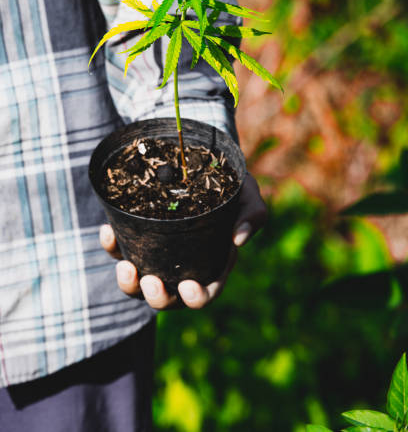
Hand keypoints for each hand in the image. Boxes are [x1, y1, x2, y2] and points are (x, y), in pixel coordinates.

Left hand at [99, 172, 266, 309]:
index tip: (188, 286)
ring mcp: (157, 253)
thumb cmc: (231, 185)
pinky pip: (120, 250)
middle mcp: (182, 265)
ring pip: (138, 285)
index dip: (197, 297)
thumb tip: (239, 239)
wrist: (204, 163)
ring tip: (125, 267)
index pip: (206, 292)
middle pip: (168, 298)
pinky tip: (108, 231)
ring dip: (129, 284)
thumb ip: (252, 214)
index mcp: (212, 263)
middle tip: (150, 280)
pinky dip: (111, 246)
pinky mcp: (137, 236)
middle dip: (157, 297)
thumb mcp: (247, 196)